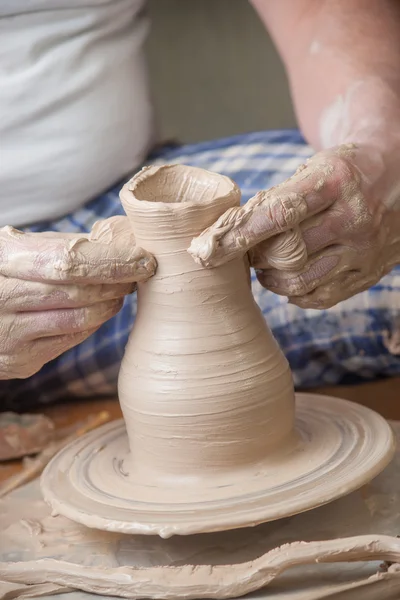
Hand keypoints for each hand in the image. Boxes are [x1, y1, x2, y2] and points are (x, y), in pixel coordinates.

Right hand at [0, 216, 155, 378]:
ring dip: (109, 304)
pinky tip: (98, 310)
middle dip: (116, 283)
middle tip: (138, 274)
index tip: (143, 259)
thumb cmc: (7, 275)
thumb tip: (124, 242)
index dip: (111, 262)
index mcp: (1, 259)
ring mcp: (8, 334)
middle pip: (76, 291)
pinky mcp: (19, 360)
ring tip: (120, 290)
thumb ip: (65, 247)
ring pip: (78, 319)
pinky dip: (93, 323)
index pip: (68, 261)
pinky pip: (71, 339)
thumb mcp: (23, 250)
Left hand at [189, 144, 399, 307]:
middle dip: (254, 257)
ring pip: (300, 281)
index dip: (238, 235)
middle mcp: (353, 218)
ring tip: (266, 264)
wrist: (397, 177)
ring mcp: (364, 250)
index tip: (206, 249)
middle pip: (285, 253)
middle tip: (244, 251)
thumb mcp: (312, 168)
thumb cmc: (342, 172)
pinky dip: (295, 293)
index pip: (278, 213)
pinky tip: (289, 279)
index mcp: (335, 182)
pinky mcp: (369, 274)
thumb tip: (229, 235)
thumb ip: (277, 200)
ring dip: (271, 278)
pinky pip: (321, 297)